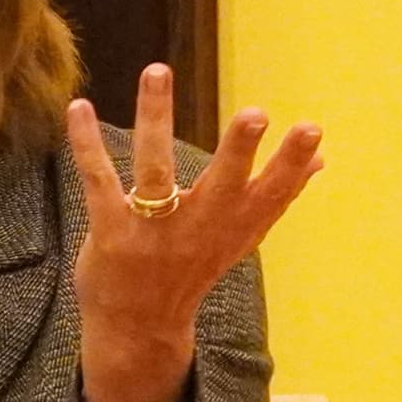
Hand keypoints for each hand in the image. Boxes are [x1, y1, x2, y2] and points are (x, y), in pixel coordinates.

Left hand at [67, 64, 322, 401]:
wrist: (139, 330)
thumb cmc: (192, 269)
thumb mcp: (240, 237)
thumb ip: (275, 196)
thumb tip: (321, 162)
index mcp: (234, 226)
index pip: (272, 195)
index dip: (292, 165)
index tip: (313, 131)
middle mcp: (199, 227)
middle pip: (223, 186)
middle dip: (239, 151)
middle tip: (254, 113)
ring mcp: (153, 231)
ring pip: (156, 169)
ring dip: (156, 118)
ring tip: (157, 71)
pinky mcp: (112, 231)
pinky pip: (99, 181)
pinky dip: (87, 143)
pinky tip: (79, 106)